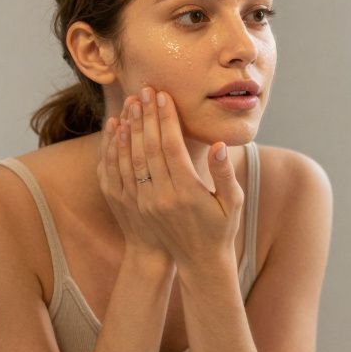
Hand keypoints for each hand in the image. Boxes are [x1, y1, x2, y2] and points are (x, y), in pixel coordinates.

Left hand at [104, 87, 243, 270]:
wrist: (198, 261)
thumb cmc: (221, 228)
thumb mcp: (234, 202)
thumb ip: (225, 172)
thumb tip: (218, 145)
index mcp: (187, 192)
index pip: (171, 147)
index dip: (166, 119)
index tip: (163, 96)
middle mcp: (161, 196)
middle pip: (148, 147)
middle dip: (146, 116)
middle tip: (145, 90)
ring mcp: (144, 202)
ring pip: (130, 158)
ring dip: (129, 128)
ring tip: (131, 103)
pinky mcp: (133, 206)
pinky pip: (119, 173)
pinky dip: (116, 148)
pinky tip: (118, 129)